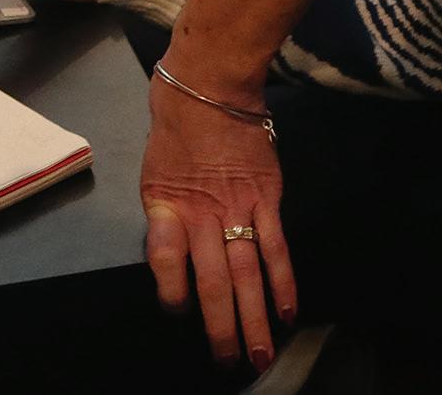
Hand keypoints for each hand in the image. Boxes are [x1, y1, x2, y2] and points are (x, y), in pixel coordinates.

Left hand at [142, 66, 295, 371]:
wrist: (211, 79)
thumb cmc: (176, 121)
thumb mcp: (153, 167)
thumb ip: (166, 210)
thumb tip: (175, 245)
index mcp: (166, 205)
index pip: (164, 260)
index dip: (170, 290)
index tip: (177, 310)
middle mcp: (201, 213)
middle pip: (211, 281)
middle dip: (220, 327)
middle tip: (227, 361)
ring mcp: (238, 207)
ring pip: (247, 272)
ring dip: (255, 317)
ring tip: (259, 354)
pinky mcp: (267, 196)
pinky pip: (276, 246)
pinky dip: (283, 281)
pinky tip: (288, 310)